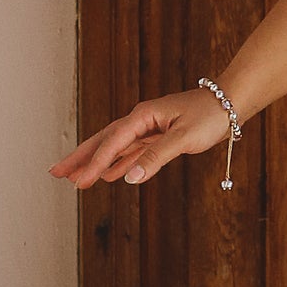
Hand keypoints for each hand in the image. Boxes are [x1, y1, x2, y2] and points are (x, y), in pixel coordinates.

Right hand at [50, 87, 235, 188]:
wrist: (230, 104)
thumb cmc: (209, 116)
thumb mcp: (183, 138)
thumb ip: (155, 157)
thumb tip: (129, 177)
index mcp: (142, 116)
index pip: (112, 143)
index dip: (95, 163)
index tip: (79, 181)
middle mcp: (141, 120)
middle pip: (103, 140)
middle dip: (80, 157)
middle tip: (56, 172)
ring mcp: (148, 128)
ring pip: (115, 147)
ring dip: (96, 161)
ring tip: (75, 176)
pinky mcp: (158, 136)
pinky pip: (132, 151)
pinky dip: (119, 162)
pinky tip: (111, 175)